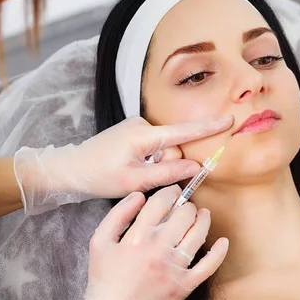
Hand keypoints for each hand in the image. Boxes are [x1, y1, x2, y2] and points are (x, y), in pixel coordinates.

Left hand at [14, 115, 232, 213]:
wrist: (70, 168)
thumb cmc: (99, 176)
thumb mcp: (134, 181)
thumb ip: (167, 174)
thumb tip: (196, 168)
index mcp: (143, 135)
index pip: (182, 132)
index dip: (207, 128)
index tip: (228, 119)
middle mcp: (141, 125)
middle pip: (172, 147)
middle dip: (165, 164)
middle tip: (141, 177)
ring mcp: (136, 127)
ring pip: (162, 149)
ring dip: (155, 164)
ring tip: (130, 172)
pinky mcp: (132, 132)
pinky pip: (152, 147)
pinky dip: (148, 159)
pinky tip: (130, 167)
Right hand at [59, 185, 228, 299]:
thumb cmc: (103, 279)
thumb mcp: (99, 241)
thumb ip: (118, 214)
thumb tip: (138, 196)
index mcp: (138, 236)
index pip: (161, 202)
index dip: (170, 192)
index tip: (172, 192)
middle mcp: (159, 248)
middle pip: (184, 214)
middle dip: (186, 205)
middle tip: (185, 206)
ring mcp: (174, 267)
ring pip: (198, 234)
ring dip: (203, 220)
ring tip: (202, 215)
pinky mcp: (185, 285)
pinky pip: (209, 266)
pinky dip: (218, 252)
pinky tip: (222, 242)